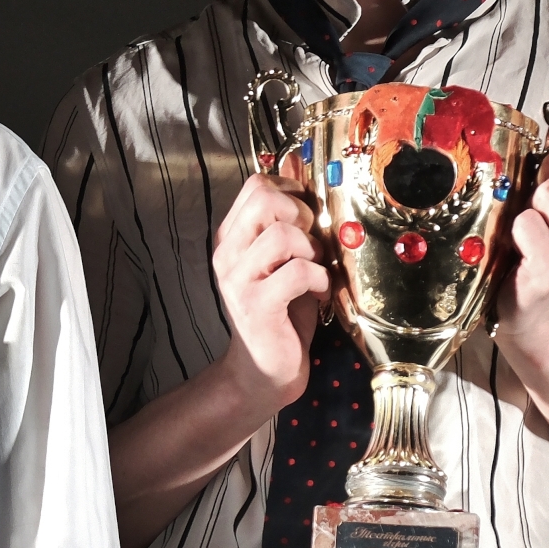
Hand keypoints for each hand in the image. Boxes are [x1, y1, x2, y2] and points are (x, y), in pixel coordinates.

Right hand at [210, 169, 331, 411]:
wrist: (263, 371)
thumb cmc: (282, 313)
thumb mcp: (286, 261)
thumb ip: (291, 224)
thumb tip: (309, 176)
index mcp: (232, 237)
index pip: (257, 184)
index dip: (293, 192)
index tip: (309, 220)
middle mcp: (227, 253)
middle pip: (264, 198)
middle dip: (302, 213)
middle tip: (314, 243)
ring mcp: (238, 279)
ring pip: (283, 234)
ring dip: (314, 249)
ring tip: (318, 270)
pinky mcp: (257, 306)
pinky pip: (298, 272)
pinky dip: (320, 279)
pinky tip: (321, 293)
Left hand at [494, 107, 548, 347]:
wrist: (533, 315)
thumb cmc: (538, 253)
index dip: (543, 168)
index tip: (537, 198)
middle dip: (534, 186)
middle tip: (528, 219)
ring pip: (546, 192)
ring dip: (523, 210)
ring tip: (522, 236)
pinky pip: (526, 224)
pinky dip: (514, 234)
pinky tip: (515, 254)